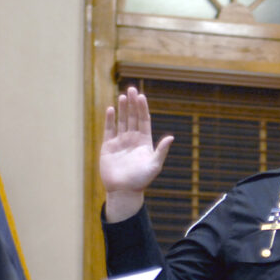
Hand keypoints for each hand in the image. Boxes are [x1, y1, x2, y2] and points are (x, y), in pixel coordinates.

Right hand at [100, 86, 173, 221]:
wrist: (123, 191)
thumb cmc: (141, 180)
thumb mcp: (154, 165)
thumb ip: (161, 151)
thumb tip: (171, 137)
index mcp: (144, 142)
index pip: (144, 121)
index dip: (143, 108)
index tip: (142, 96)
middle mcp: (133, 139)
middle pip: (133, 117)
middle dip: (133, 104)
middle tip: (131, 89)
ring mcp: (120, 142)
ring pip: (122, 121)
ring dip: (123, 109)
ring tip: (123, 96)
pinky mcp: (108, 146)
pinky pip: (109, 130)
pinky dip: (110, 120)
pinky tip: (111, 109)